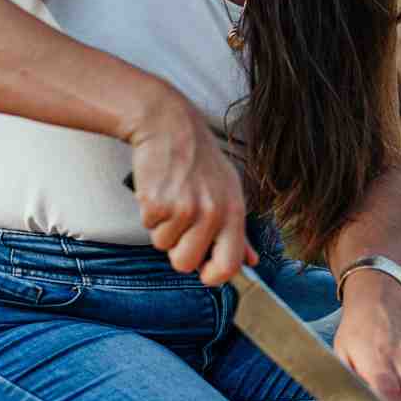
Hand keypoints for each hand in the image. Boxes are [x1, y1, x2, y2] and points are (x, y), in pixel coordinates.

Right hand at [127, 91, 254, 283]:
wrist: (169, 124)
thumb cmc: (199, 160)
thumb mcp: (229, 190)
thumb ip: (239, 231)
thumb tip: (252, 263)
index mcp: (234, 212)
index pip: (228, 266)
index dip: (211, 275)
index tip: (202, 268)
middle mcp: (213, 213)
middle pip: (186, 264)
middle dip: (177, 249)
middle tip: (179, 220)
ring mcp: (185, 208)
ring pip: (163, 246)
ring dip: (162, 226)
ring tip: (170, 197)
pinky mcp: (157, 203)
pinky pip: (147, 227)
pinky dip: (148, 212)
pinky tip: (157, 188)